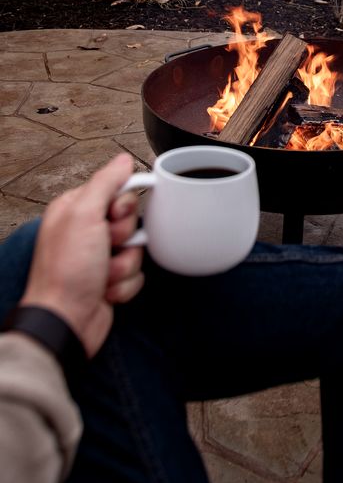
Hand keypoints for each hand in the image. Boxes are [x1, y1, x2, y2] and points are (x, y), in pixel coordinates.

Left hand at [19, 154, 144, 356]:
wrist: (66, 321)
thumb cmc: (66, 271)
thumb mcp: (84, 215)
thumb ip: (106, 183)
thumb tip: (123, 161)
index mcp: (75, 209)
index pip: (117, 189)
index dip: (124, 204)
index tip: (115, 215)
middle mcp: (86, 231)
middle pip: (131, 219)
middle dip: (125, 237)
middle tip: (107, 245)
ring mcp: (98, 256)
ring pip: (136, 248)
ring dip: (125, 264)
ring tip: (104, 274)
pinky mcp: (110, 279)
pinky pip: (137, 272)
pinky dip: (125, 283)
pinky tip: (106, 290)